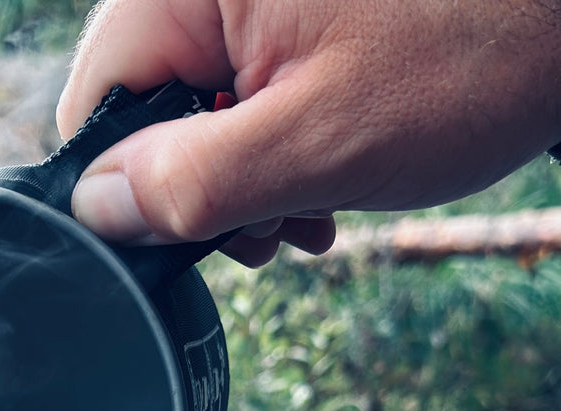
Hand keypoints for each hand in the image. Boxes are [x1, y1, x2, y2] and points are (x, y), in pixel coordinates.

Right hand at [57, 0, 560, 263]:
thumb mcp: (321, 143)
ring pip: (195, 105)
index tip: (197, 231)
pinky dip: (274, 148)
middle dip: (199, 186)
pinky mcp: (286, 13)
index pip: (100, 95)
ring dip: (241, 180)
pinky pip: (243, 88)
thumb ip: (194, 180)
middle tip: (268, 232)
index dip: (131, 186)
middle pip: (148, 102)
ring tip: (307, 212)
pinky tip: (320, 182)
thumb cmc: (470, 60)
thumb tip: (98, 211)